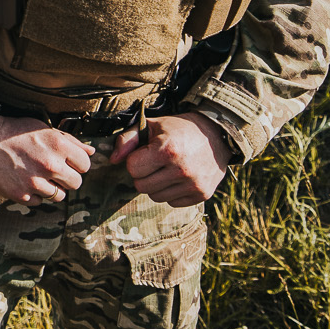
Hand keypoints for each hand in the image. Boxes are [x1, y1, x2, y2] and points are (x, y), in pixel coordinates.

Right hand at [0, 114, 92, 205]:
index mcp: (59, 146)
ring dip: (52, 189)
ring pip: (59, 196)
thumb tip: (91, 151)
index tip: (67, 162)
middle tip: (53, 172)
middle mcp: (50, 165)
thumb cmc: (14, 131)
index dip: (77, 164)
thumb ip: (70, 141)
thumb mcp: (43, 128)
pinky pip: (39, 203)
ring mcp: (35, 182)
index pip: (85, 165)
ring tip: (38, 177)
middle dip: (67, 178)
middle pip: (75, 183)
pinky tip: (25, 182)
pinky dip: (34, 196)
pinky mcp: (21, 195)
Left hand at [109, 111, 231, 206]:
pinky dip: (172, 192)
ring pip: (155, 197)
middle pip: (141, 186)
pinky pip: (172, 202)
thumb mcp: (152, 126)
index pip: (132, 168)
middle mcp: (181, 169)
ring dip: (156, 185)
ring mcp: (193, 184)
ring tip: (168, 169)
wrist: (217, 134)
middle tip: (155, 162)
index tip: (146, 152)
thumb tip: (112, 160)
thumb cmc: (179, 128)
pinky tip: (180, 177)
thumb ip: (127, 140)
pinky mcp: (201, 195)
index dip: (135, 160)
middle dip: (143, 174)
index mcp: (167, 150)